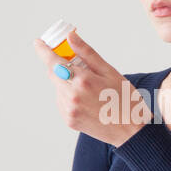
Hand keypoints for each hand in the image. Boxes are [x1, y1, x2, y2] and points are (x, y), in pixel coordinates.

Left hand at [32, 28, 148, 146]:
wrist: (132, 133)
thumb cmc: (126, 101)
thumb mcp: (111, 73)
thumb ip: (87, 54)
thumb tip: (70, 37)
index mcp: (83, 80)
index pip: (54, 60)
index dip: (44, 50)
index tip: (39, 43)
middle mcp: (72, 95)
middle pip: (54, 73)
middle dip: (61, 67)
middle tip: (77, 66)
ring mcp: (69, 109)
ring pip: (59, 88)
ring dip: (67, 83)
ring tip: (91, 91)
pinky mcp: (69, 120)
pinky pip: (63, 102)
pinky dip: (70, 97)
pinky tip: (88, 102)